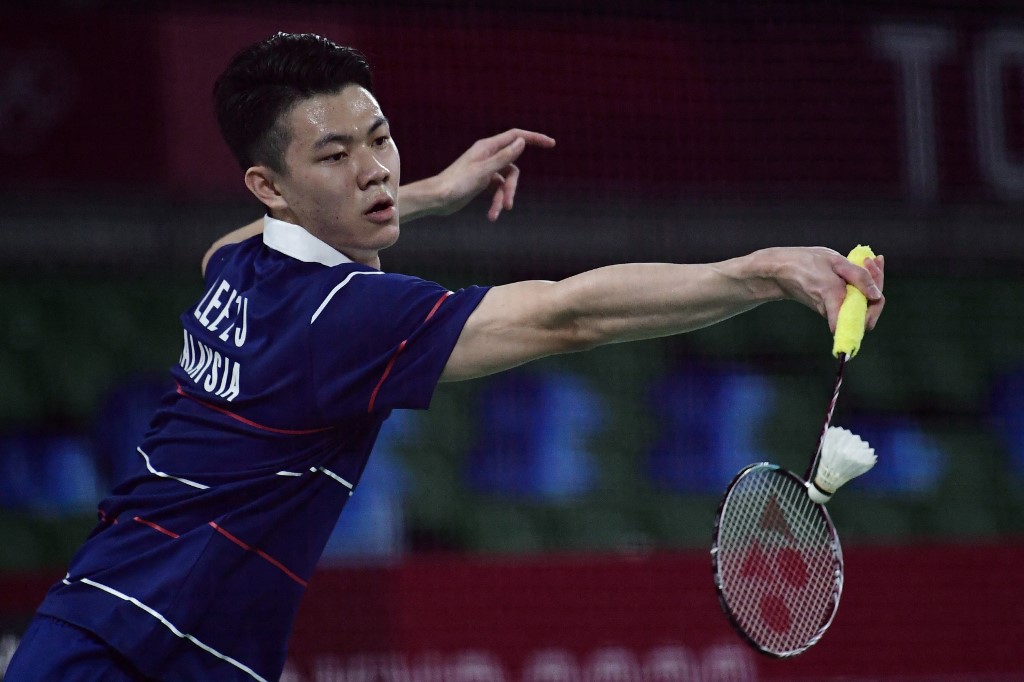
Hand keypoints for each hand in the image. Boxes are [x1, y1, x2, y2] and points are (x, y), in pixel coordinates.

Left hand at [432, 128, 555, 220]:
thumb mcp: (484, 171)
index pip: (515, 137)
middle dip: (512, 186)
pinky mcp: (482, 183)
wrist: (437, 199)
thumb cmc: (456, 183)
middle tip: (509, 203)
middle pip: (512, 167)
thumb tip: (522, 141)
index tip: (551, 144)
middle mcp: (487, 156)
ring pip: (505, 182)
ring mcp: (485, 170)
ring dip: (503, 198)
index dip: (534, 138)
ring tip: (498, 212)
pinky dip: (496, 203)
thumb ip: (504, 156)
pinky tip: (492, 216)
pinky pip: (497, 191)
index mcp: (487, 147)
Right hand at [769, 247, 885, 332]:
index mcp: (835, 299)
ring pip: (860, 304)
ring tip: (867, 260)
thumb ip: (859, 277)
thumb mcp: (835, 261)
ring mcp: (833, 310)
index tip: (872, 271)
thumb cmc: (805, 263)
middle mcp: (834, 311)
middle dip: (876, 286)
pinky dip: (860, 284)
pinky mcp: (831, 306)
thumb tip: (876, 295)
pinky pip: (851, 299)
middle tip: (872, 262)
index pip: (864, 320)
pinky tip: (862, 265)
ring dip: (869, 282)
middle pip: (867, 310)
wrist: (780, 272)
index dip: (876, 303)